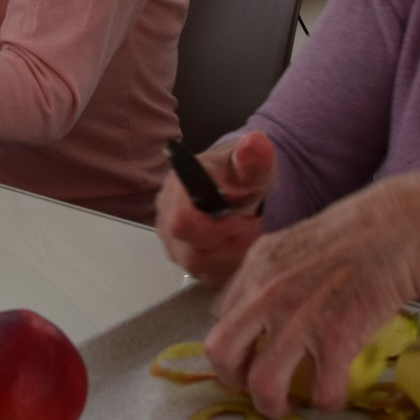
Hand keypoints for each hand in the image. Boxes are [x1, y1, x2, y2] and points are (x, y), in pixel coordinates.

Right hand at [155, 131, 274, 287]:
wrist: (237, 186)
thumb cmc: (242, 176)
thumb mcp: (254, 165)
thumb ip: (254, 158)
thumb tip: (254, 144)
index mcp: (178, 186)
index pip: (182, 222)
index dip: (218, 228)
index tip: (243, 217)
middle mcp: (165, 214)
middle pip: (192, 252)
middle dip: (229, 243)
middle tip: (249, 225)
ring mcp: (171, 240)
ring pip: (200, 267)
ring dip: (231, 255)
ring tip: (245, 232)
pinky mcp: (182, 259)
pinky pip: (205, 276)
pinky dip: (228, 264)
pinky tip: (237, 245)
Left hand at [203, 169, 419, 417]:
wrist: (397, 232)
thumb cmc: (353, 234)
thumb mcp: (291, 244)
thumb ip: (266, 275)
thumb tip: (252, 309)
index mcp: (256, 267)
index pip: (220, 320)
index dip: (232, 348)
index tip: (246, 359)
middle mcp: (268, 295)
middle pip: (223, 354)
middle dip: (235, 381)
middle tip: (254, 388)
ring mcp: (299, 320)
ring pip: (263, 385)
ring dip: (273, 405)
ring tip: (288, 406)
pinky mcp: (335, 341)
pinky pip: (322, 392)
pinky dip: (327, 402)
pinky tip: (334, 395)